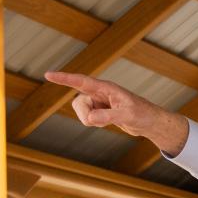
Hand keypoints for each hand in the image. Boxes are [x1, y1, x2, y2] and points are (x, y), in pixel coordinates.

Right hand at [44, 71, 189, 155]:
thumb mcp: (127, 116)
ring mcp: (98, 101)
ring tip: (107, 121)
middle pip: (79, 102)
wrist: (150, 122)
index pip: (81, 81)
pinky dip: (93, 122)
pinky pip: (87, 117)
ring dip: (90, 120)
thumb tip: (90, 118)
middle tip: (100, 121)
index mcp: (106, 88)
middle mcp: (100, 93)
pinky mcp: (99, 110)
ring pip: (81, 111)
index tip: (48, 74)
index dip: (64, 78)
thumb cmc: (142, 114)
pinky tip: (107, 121)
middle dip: (85, 114)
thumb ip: (108, 117)